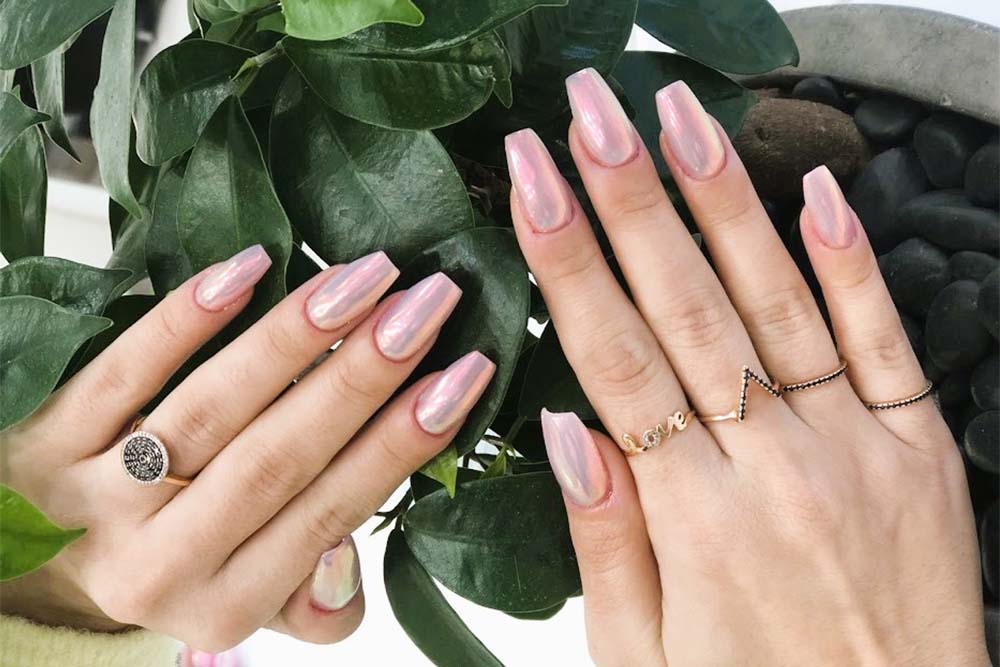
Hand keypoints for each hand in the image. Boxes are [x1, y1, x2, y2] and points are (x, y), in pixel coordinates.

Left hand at [0, 246, 494, 650]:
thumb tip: (346, 558)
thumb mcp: (243, 601)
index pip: (332, 511)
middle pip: (280, 460)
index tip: (463, 376)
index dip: (403, 443)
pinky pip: (121, 373)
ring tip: (366, 280)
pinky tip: (248, 269)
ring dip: (295, 341)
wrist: (27, 569)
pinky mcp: (47, 438)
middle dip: (365, 378)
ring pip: (211, 413)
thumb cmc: (165, 562)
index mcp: (228, 601)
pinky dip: (185, 321)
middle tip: (431, 306)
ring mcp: (97, 496)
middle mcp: (163, 560)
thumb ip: (312, 603)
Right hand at [506, 69, 988, 664]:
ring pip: (775, 300)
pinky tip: (815, 189)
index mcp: (695, 521)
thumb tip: (569, 430)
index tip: (531, 179)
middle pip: (682, 306)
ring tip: (674, 116)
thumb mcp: (643, 659)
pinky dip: (851, 261)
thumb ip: (604, 540)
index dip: (565, 258)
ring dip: (720, 200)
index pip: (612, 357)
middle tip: (586, 110)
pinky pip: (883, 339)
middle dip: (625, 196)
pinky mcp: (919, 449)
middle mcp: (775, 467)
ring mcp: (856, 448)